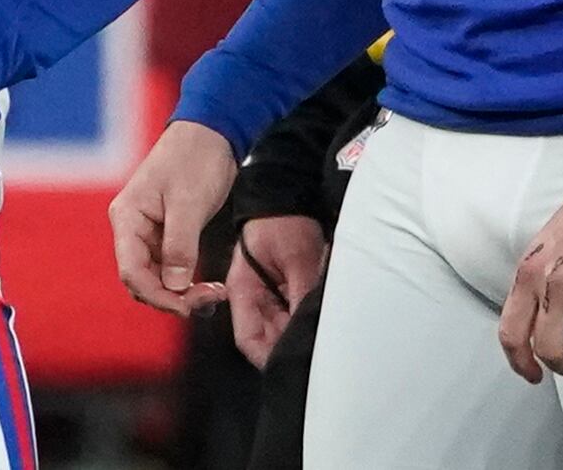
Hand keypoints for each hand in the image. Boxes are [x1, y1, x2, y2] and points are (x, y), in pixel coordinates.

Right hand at [111, 119, 237, 313]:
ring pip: (157, 277)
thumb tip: (174, 286)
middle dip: (171, 297)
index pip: (131, 271)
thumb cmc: (196, 157)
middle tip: (207, 301)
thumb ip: (180, 246)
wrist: (212, 131)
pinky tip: (207, 285)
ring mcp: (148, 231)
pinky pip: (170, 266)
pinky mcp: (166, 232)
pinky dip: (186, 280)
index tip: (187, 306)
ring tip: (212, 294)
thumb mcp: (190, 203)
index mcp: (128, 217)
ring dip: (180, 291)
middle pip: (142, 279)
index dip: (157, 295)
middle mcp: (132, 227)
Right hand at [230, 215, 328, 365]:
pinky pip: (291, 312)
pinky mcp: (282, 288)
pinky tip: (319, 314)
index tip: (289, 364)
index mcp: (242, 291)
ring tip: (320, 327)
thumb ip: (301, 295)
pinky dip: (303, 316)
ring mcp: (267, 294)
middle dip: (288, 344)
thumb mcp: (297, 259)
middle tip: (314, 345)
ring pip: (281, 327)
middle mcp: (252, 297)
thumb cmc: (284, 221)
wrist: (288, 197)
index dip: (267, 357)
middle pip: (267, 337)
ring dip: (298, 329)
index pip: (248, 339)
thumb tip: (308, 330)